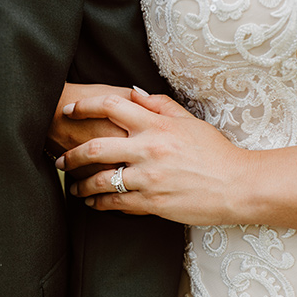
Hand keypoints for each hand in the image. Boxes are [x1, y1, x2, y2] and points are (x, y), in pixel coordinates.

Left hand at [56, 89, 252, 225]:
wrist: (236, 185)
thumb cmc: (214, 152)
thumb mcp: (189, 121)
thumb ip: (159, 105)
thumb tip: (132, 93)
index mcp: (155, 125)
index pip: (109, 105)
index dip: (83, 107)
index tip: (68, 111)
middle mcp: (147, 149)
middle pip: (94, 148)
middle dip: (70, 156)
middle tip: (59, 161)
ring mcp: (148, 177)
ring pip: (100, 180)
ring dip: (81, 185)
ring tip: (74, 188)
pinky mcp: (151, 202)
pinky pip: (116, 203)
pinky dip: (99, 204)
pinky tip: (94, 204)